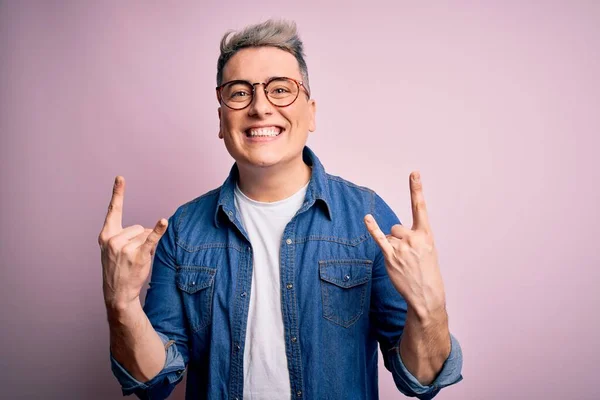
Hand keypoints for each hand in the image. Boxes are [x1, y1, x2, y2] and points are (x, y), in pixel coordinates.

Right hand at [98, 176, 167, 310]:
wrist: (117, 293)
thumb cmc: (118, 269)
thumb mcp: (113, 250)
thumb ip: (124, 235)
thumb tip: (148, 229)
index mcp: (106, 236)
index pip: (113, 210)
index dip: (117, 193)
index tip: (120, 177)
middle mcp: (113, 240)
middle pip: (138, 227)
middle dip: (139, 240)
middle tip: (131, 257)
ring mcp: (125, 248)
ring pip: (145, 235)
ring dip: (145, 246)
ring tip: (135, 260)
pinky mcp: (139, 255)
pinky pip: (151, 238)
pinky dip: (159, 230)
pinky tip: (163, 222)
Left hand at [364, 172, 445, 319]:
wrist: (427, 294)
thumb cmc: (427, 272)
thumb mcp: (428, 250)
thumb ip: (414, 236)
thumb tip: (393, 231)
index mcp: (426, 234)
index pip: (420, 207)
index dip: (416, 189)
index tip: (414, 173)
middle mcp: (414, 238)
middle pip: (396, 227)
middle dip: (399, 240)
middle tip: (408, 257)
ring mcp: (401, 247)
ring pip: (389, 236)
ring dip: (392, 248)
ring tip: (403, 263)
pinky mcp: (390, 256)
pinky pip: (379, 238)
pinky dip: (372, 228)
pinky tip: (367, 218)